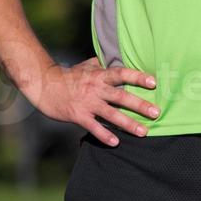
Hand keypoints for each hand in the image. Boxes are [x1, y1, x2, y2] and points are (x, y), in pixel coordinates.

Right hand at [32, 58, 157, 145]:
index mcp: (99, 75)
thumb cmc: (68, 76)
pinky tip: (116, 142)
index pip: (122, 74)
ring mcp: (87, 103)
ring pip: (111, 114)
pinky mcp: (78, 115)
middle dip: (140, 105)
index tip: (153, 83)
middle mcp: (96, 89)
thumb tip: (114, 58)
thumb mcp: (86, 66)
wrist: (43, 85)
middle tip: (157, 112)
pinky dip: (104, 135)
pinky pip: (93, 127)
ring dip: (128, 124)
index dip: (138, 77)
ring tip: (143, 132)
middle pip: (121, 96)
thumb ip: (101, 65)